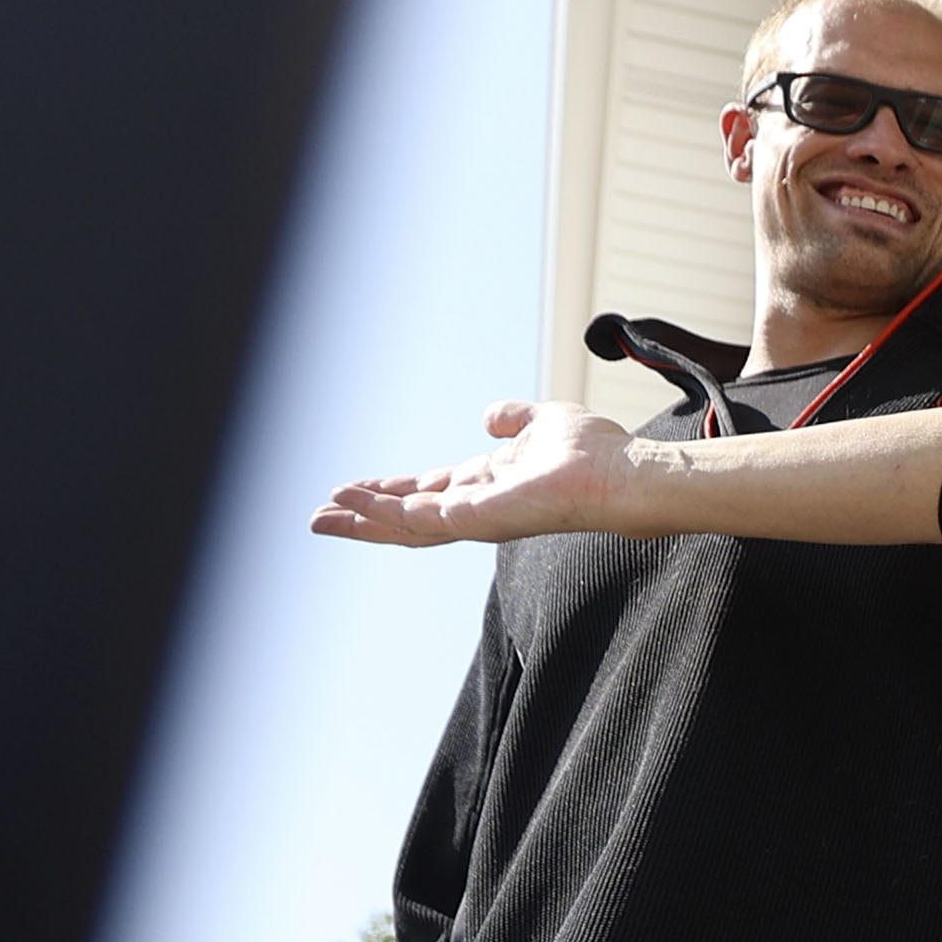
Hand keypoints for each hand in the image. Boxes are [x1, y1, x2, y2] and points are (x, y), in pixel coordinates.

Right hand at [313, 401, 640, 545]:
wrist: (621, 473)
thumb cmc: (594, 453)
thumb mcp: (541, 422)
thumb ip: (512, 419)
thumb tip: (487, 415)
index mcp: (486, 485)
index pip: (425, 493)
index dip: (388, 492)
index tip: (352, 489)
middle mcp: (477, 507)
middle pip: (407, 518)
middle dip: (363, 517)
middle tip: (320, 516)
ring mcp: (476, 518)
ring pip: (405, 526)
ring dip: (362, 520)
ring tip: (322, 516)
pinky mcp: (478, 520)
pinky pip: (420, 520)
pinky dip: (383, 515)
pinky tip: (355, 505)